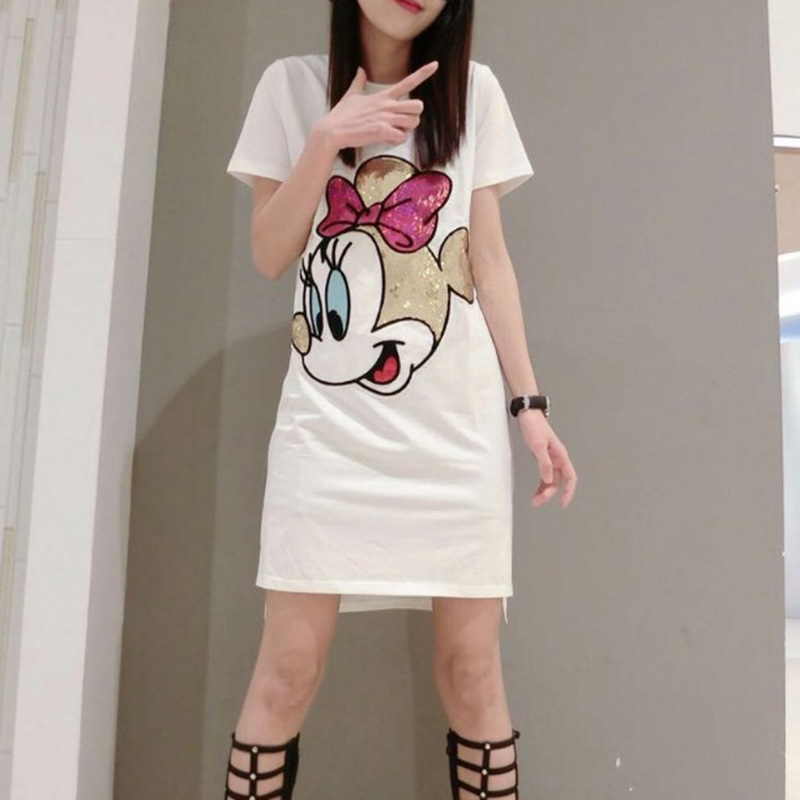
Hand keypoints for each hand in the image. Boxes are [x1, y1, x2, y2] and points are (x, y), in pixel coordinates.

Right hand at [314, 60, 438, 150]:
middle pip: (418, 106)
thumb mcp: (351, 95)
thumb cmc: (342, 115)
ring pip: (413, 122)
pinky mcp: (381, 131)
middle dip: (415, 115)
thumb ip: (358, 82)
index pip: (407, 82)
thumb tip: (360, 69)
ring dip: (407, 129)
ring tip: (394, 132)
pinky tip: (387, 139)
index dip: (423, 73)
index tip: (435, 64)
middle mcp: (387, 105)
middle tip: (404, 122)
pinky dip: (397, 140)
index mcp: (383, 96)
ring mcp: (385, 118)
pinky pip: (401, 136)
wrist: (332, 131)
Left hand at [516, 410, 577, 508]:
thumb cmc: (533, 427)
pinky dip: (541, 484)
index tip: (563, 504)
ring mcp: (550, 459)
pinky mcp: (542, 458)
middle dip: (549, 494)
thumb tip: (548, 481)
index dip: (569, 492)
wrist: (527, 414)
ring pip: (551, 480)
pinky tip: (535, 492)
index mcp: (561, 455)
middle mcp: (558, 459)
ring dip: (544, 491)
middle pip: (558, 482)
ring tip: (534, 501)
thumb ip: (544, 463)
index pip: (570, 478)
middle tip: (536, 502)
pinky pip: (544, 476)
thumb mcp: (538, 445)